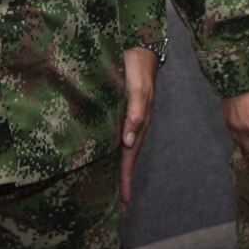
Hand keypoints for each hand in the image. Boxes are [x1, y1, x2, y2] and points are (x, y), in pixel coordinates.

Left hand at [119, 47, 159, 204]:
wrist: (139, 45)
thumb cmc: (136, 67)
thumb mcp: (137, 89)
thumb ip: (134, 113)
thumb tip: (128, 142)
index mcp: (139, 122)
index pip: (130, 156)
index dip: (126, 177)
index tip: (124, 200)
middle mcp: (135, 123)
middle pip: (129, 156)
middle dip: (124, 178)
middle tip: (119, 203)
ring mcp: (130, 116)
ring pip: (125, 147)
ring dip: (120, 166)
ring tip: (115, 185)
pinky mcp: (123, 108)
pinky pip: (119, 134)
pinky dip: (116, 148)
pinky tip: (108, 151)